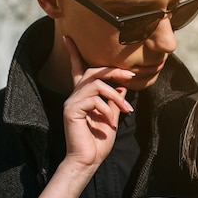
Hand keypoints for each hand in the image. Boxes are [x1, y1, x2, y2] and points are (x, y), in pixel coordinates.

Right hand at [61, 36, 134, 169]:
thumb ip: (115, 100)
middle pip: (93, 72)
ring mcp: (71, 102)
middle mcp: (74, 96)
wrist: (89, 160)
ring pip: (96, 84)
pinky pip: (94, 99)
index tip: (67, 36)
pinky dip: (106, 108)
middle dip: (114, 71)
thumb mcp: (112, 117)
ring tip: (126, 110)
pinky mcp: (71, 111)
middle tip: (131, 76)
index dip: (73, 53)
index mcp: (83, 96)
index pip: (77, 69)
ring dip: (115, 95)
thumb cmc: (99, 141)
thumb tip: (121, 85)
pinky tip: (109, 120)